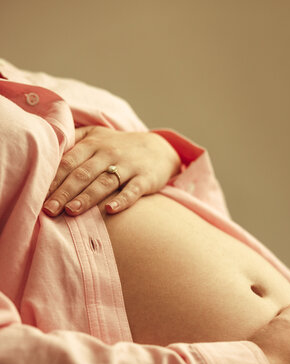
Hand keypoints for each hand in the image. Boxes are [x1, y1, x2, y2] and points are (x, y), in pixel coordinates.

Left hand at [42, 127, 180, 216]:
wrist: (160, 149)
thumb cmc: (120, 146)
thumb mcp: (97, 135)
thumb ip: (73, 140)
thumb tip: (44, 153)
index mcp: (93, 143)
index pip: (69, 161)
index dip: (53, 178)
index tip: (38, 195)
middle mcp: (109, 153)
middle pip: (83, 174)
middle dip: (64, 192)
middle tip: (49, 210)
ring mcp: (128, 166)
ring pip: (104, 182)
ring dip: (87, 197)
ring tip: (72, 211)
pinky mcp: (145, 179)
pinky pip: (133, 190)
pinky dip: (122, 200)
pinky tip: (111, 210)